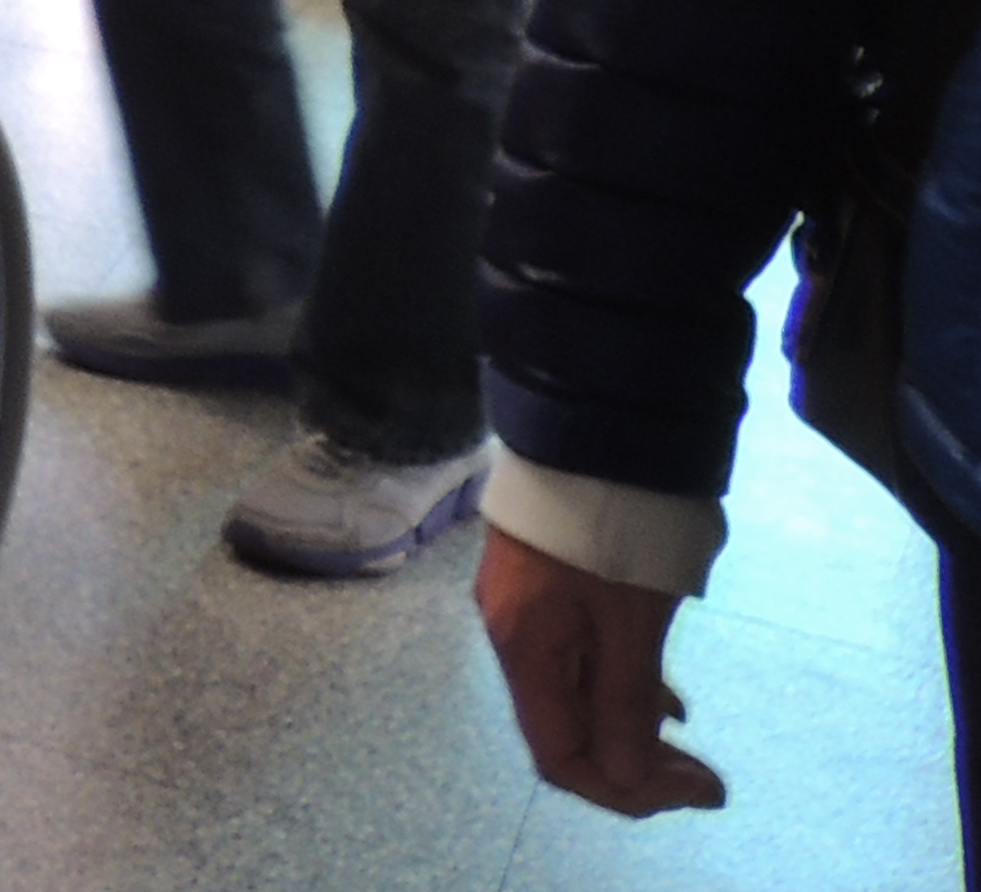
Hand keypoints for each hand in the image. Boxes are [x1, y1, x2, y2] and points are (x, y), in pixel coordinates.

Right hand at [481, 527, 726, 818]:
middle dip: (634, 764)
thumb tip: (623, 777)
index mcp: (525, 649)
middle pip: (565, 728)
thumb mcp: (631, 620)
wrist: (589, 429)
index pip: (558, 753)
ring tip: (689, 744)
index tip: (694, 789)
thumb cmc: (611, 531)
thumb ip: (625, 701)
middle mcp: (513, 636)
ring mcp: (526, 608)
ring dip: (632, 730)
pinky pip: (579, 661)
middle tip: (705, 777)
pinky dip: (621, 689)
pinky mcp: (546, 584)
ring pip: (576, 695)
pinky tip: (663, 697)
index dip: (622, 789)